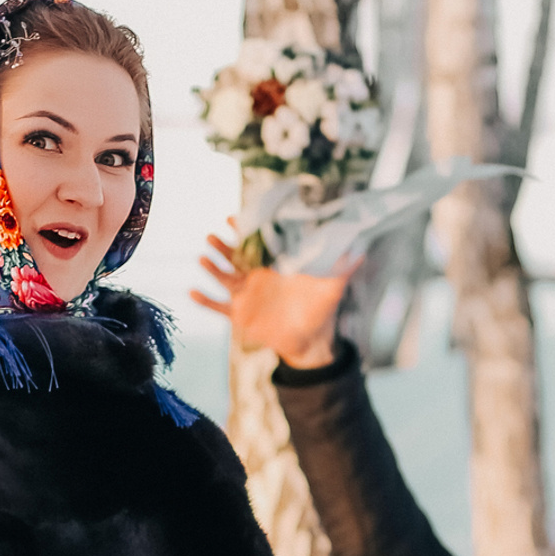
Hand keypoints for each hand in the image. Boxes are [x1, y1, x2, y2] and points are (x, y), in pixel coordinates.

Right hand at [191, 229, 354, 367]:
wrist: (310, 340)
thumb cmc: (321, 308)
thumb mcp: (333, 285)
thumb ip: (344, 265)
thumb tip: (362, 246)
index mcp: (275, 265)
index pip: (257, 242)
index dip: (246, 229)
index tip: (235, 215)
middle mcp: (257, 276)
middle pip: (235, 257)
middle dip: (223, 245)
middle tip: (213, 234)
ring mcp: (246, 295)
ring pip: (224, 278)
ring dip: (212, 268)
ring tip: (203, 258)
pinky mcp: (240, 315)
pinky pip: (218, 307)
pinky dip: (205, 301)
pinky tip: (192, 291)